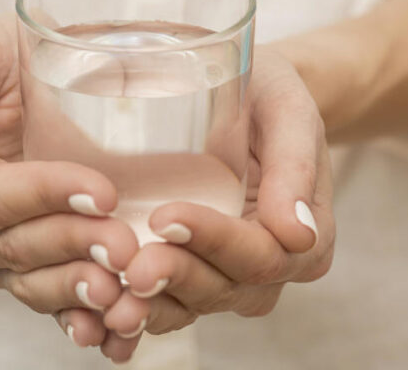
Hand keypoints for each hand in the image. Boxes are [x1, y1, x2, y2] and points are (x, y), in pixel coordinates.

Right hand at [0, 16, 143, 361]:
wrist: (11, 81)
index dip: (43, 198)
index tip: (101, 191)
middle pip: (11, 248)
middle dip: (71, 247)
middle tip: (124, 245)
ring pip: (29, 283)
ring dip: (77, 290)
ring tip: (123, 289)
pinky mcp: (24, 265)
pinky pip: (46, 300)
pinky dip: (79, 317)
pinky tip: (113, 328)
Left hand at [96, 48, 334, 336]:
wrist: (247, 101)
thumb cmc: (269, 97)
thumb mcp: (288, 113)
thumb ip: (295, 165)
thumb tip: (298, 235)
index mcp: (306, 238)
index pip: (261, 254)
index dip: (214, 241)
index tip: (165, 217)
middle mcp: (270, 268)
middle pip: (224, 288)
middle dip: (176, 277)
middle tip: (130, 266)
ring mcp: (230, 277)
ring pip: (192, 304)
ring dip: (151, 305)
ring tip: (108, 291)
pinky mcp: (193, 273)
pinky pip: (168, 303)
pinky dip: (137, 309)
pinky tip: (101, 308)